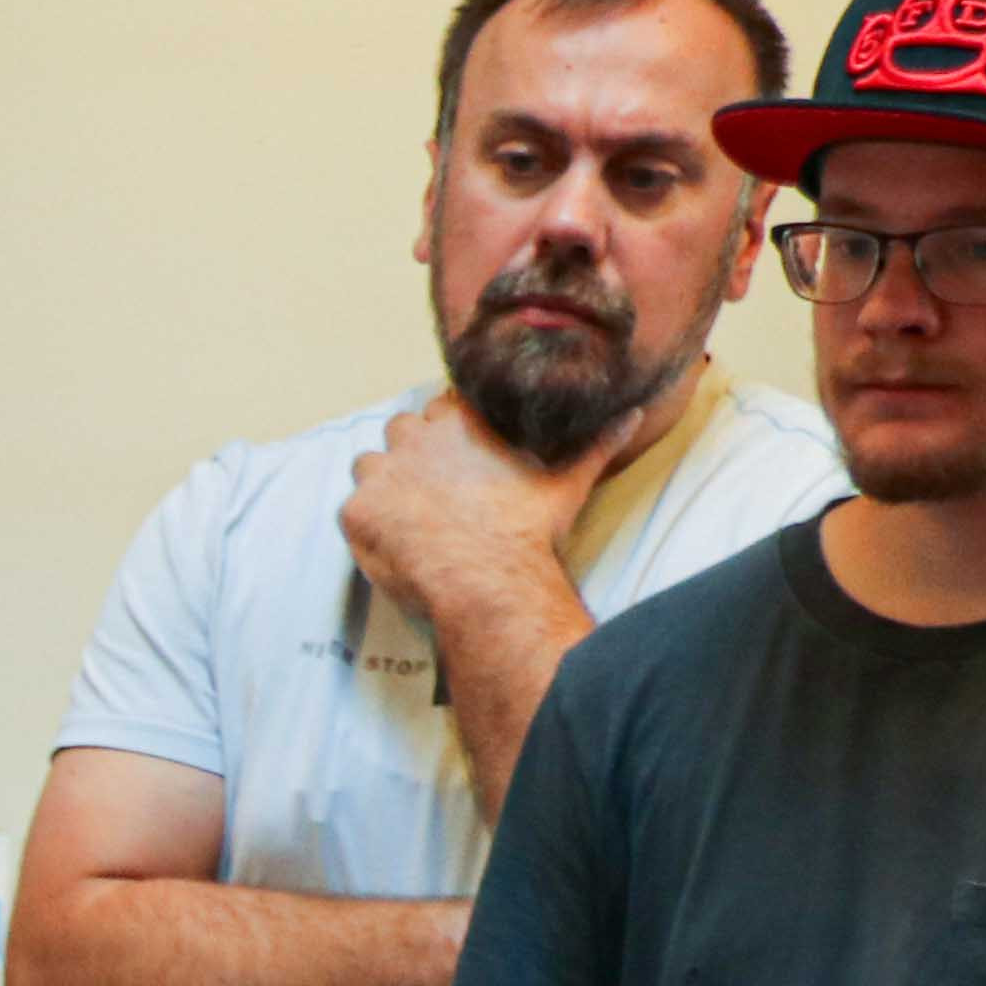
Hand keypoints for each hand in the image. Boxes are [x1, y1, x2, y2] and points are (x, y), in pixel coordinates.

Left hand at [337, 395, 594, 623]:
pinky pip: (352, 509)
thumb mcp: (568, 481)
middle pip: (401, 430)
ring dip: (383, 484)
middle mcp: (416, 438)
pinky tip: (390, 542)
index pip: (442, 406)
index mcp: (461, 421)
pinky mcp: (358, 511)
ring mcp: (382, 474)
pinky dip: (366, 524)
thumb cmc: (528, 530)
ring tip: (407, 515)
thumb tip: (634, 414)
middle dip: (412, 453)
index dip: (448, 432)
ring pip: (369, 465)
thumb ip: (596, 443)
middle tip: (431, 489)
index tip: (458, 457)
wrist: (489, 579)